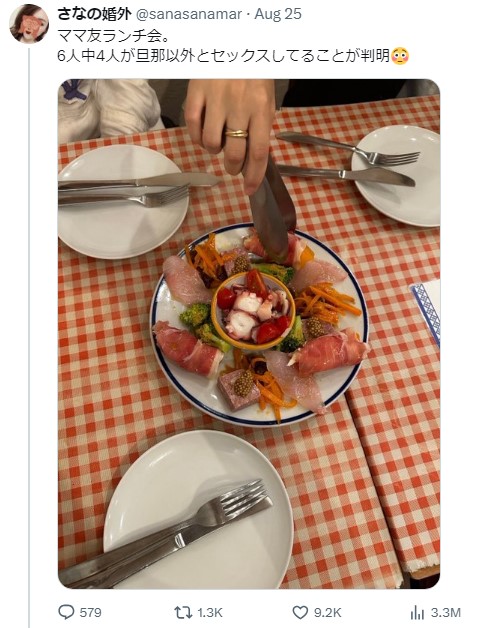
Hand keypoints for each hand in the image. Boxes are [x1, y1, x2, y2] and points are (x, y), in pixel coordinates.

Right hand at [184, 79, 275, 194]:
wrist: (233, 41)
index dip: (253, 175)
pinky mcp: (196, 92)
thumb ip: (260, 129)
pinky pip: (192, 127)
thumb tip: (253, 163)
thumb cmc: (253, 74)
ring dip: (214, 151)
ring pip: (210, 144)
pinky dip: (197, 138)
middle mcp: (240, 105)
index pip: (259, 152)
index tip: (248, 189)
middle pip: (234, 152)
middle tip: (232, 167)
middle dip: (233, 167)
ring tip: (219, 142)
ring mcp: (216, 99)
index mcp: (262, 108)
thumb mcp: (265, 100)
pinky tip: (203, 134)